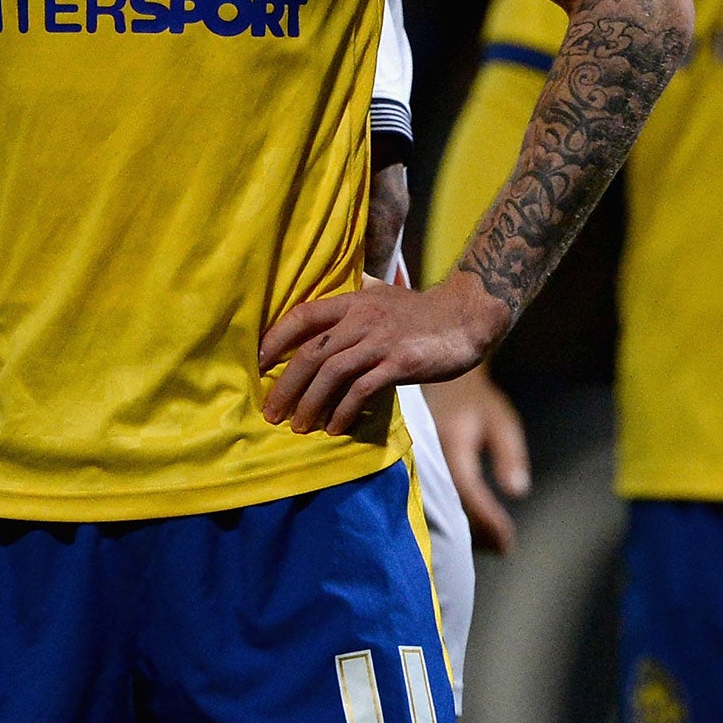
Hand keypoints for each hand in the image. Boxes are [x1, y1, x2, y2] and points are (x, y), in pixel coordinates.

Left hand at [258, 270, 507, 435]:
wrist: (466, 317)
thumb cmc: (419, 312)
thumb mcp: (382, 295)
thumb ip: (354, 299)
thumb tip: (326, 308)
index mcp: (353, 300)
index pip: (303, 314)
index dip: (276, 337)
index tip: (257, 363)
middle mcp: (362, 317)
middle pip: (312, 351)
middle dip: (286, 384)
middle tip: (272, 412)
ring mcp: (381, 339)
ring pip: (332, 372)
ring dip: (310, 403)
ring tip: (299, 427)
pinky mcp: (400, 362)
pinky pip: (362, 389)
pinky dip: (344, 411)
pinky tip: (335, 427)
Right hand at [421, 365, 529, 551]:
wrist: (436, 376)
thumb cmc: (475, 401)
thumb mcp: (500, 421)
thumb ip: (509, 454)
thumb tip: (517, 491)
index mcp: (451, 440)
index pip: (467, 488)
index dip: (486, 518)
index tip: (507, 541)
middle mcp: (427, 454)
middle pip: (449, 506)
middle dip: (477, 532)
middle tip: (503, 547)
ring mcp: (415, 463)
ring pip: (436, 509)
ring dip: (464, 529)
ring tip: (492, 543)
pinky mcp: (411, 469)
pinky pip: (428, 501)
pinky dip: (451, 519)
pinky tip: (472, 527)